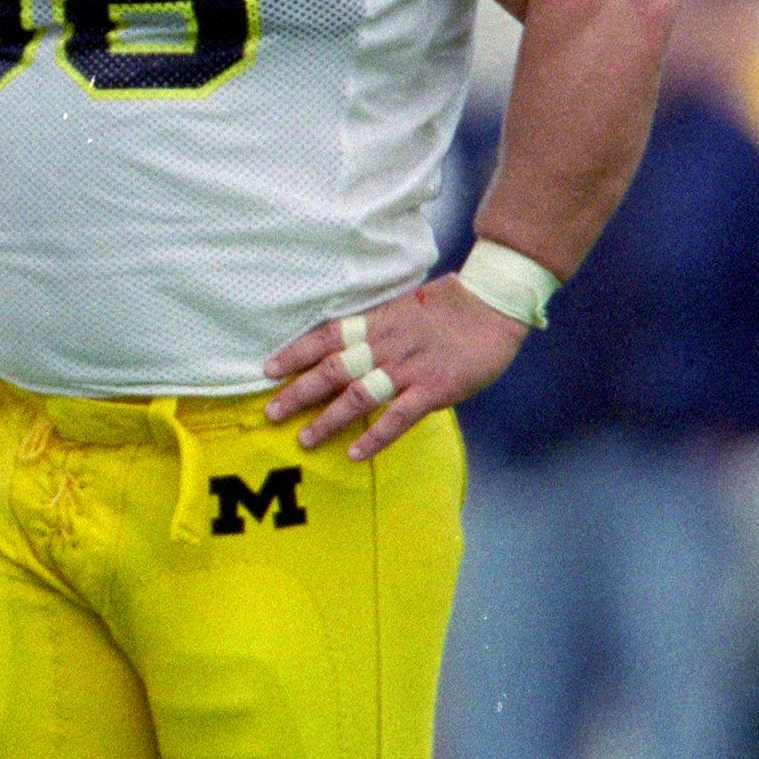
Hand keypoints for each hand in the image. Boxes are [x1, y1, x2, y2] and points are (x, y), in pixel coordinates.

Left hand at [264, 277, 527, 460]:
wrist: (492, 305)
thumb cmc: (447, 307)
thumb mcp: (401, 307)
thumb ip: (374, 326)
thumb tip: (342, 342)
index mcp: (376, 322)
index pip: (325, 336)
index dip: (295, 353)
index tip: (267, 369)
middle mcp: (385, 345)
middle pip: (332, 369)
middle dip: (298, 391)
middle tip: (270, 412)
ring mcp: (408, 369)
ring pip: (357, 396)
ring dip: (327, 419)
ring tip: (303, 438)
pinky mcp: (432, 389)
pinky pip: (397, 418)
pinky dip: (375, 437)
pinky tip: (354, 452)